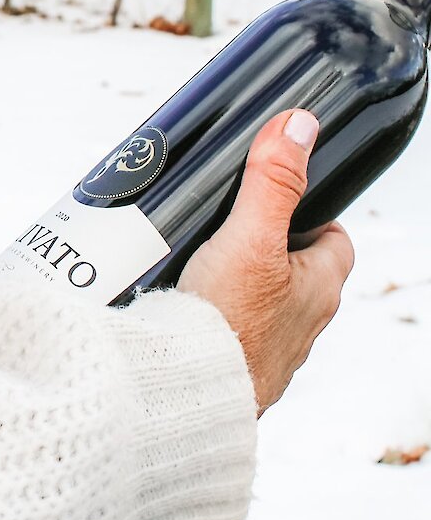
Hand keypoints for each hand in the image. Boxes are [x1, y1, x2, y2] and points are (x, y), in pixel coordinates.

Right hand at [178, 109, 354, 415]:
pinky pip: (233, 334)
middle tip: (229, 230)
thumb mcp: (249, 238)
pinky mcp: (236, 370)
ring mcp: (270, 351)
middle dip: (267, 250)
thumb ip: (271, 182)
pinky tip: (186, 308)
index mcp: (320, 289)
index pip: (334, 241)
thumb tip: (298, 125)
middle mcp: (302, 324)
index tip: (283, 201)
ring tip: (201, 267)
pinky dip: (216, 319)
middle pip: (297, 272)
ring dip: (240, 287)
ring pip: (264, 305)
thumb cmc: (225, 323)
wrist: (185, 394)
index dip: (313, 217)